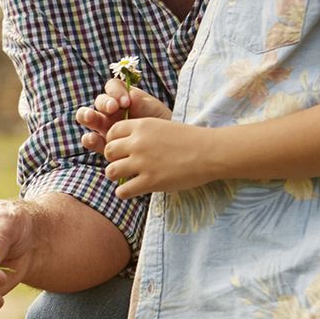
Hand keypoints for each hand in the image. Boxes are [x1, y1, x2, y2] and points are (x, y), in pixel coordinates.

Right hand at [75, 77, 172, 154]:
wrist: (168, 149)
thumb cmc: (161, 125)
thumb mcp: (155, 111)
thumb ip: (142, 103)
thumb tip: (130, 97)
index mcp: (123, 98)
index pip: (112, 87)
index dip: (115, 91)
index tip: (126, 101)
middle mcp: (111, 111)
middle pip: (99, 101)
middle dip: (103, 102)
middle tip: (112, 108)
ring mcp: (105, 127)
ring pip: (88, 117)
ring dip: (86, 115)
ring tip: (91, 117)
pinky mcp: (103, 144)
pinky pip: (90, 139)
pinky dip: (89, 138)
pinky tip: (94, 138)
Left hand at [102, 117, 217, 196]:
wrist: (211, 152)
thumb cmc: (191, 140)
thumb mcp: (163, 126)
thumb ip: (143, 133)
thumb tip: (127, 143)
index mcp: (142, 125)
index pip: (112, 131)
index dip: (114, 141)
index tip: (121, 149)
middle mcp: (138, 142)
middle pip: (108, 151)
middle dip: (113, 159)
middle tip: (123, 165)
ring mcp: (143, 162)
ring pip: (111, 171)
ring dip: (116, 176)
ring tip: (126, 178)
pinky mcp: (150, 181)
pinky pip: (123, 191)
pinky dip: (123, 193)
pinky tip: (131, 191)